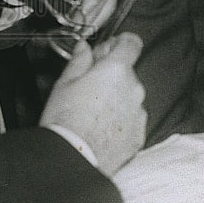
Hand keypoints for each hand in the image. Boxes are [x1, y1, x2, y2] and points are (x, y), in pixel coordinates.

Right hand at [40, 32, 146, 175]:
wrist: (72, 159)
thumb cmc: (65, 122)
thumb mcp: (64, 83)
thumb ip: (80, 60)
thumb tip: (84, 48)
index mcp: (117, 70)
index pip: (132, 43)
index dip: (120, 43)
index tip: (110, 49)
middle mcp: (134, 89)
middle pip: (127, 73)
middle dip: (112, 76)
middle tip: (89, 88)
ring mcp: (139, 113)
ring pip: (130, 98)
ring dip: (117, 100)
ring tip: (92, 114)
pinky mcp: (138, 134)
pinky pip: (132, 121)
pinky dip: (120, 122)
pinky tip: (100, 129)